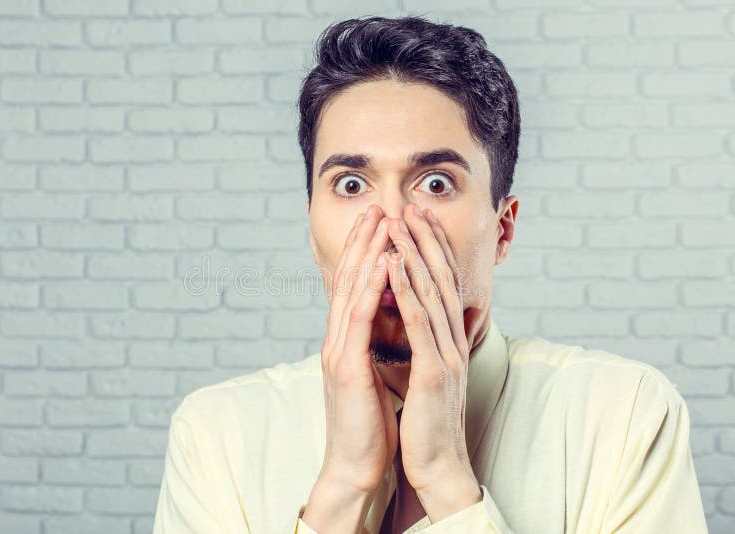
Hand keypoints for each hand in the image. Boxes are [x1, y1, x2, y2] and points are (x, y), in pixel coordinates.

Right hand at [318, 204, 397, 495]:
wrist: (356, 465)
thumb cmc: (369, 423)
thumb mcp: (375, 375)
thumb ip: (376, 347)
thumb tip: (389, 325)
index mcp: (345, 342)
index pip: (355, 288)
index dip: (366, 253)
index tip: (380, 224)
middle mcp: (337, 339)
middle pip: (349, 279)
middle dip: (363, 241)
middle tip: (377, 207)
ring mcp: (337, 350)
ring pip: (352, 290)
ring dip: (367, 252)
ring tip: (380, 221)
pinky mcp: (346, 366)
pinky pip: (359, 318)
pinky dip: (371, 286)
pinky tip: (382, 262)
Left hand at [385, 204, 485, 494]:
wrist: (437, 466)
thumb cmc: (427, 422)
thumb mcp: (427, 375)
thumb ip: (423, 345)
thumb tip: (413, 320)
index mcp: (449, 342)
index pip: (441, 286)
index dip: (431, 250)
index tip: (417, 220)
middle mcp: (453, 341)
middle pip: (440, 279)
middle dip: (425, 240)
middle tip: (412, 206)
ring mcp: (447, 355)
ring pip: (430, 293)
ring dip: (414, 254)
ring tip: (401, 223)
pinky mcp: (435, 372)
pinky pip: (419, 323)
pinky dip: (406, 290)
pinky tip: (394, 265)